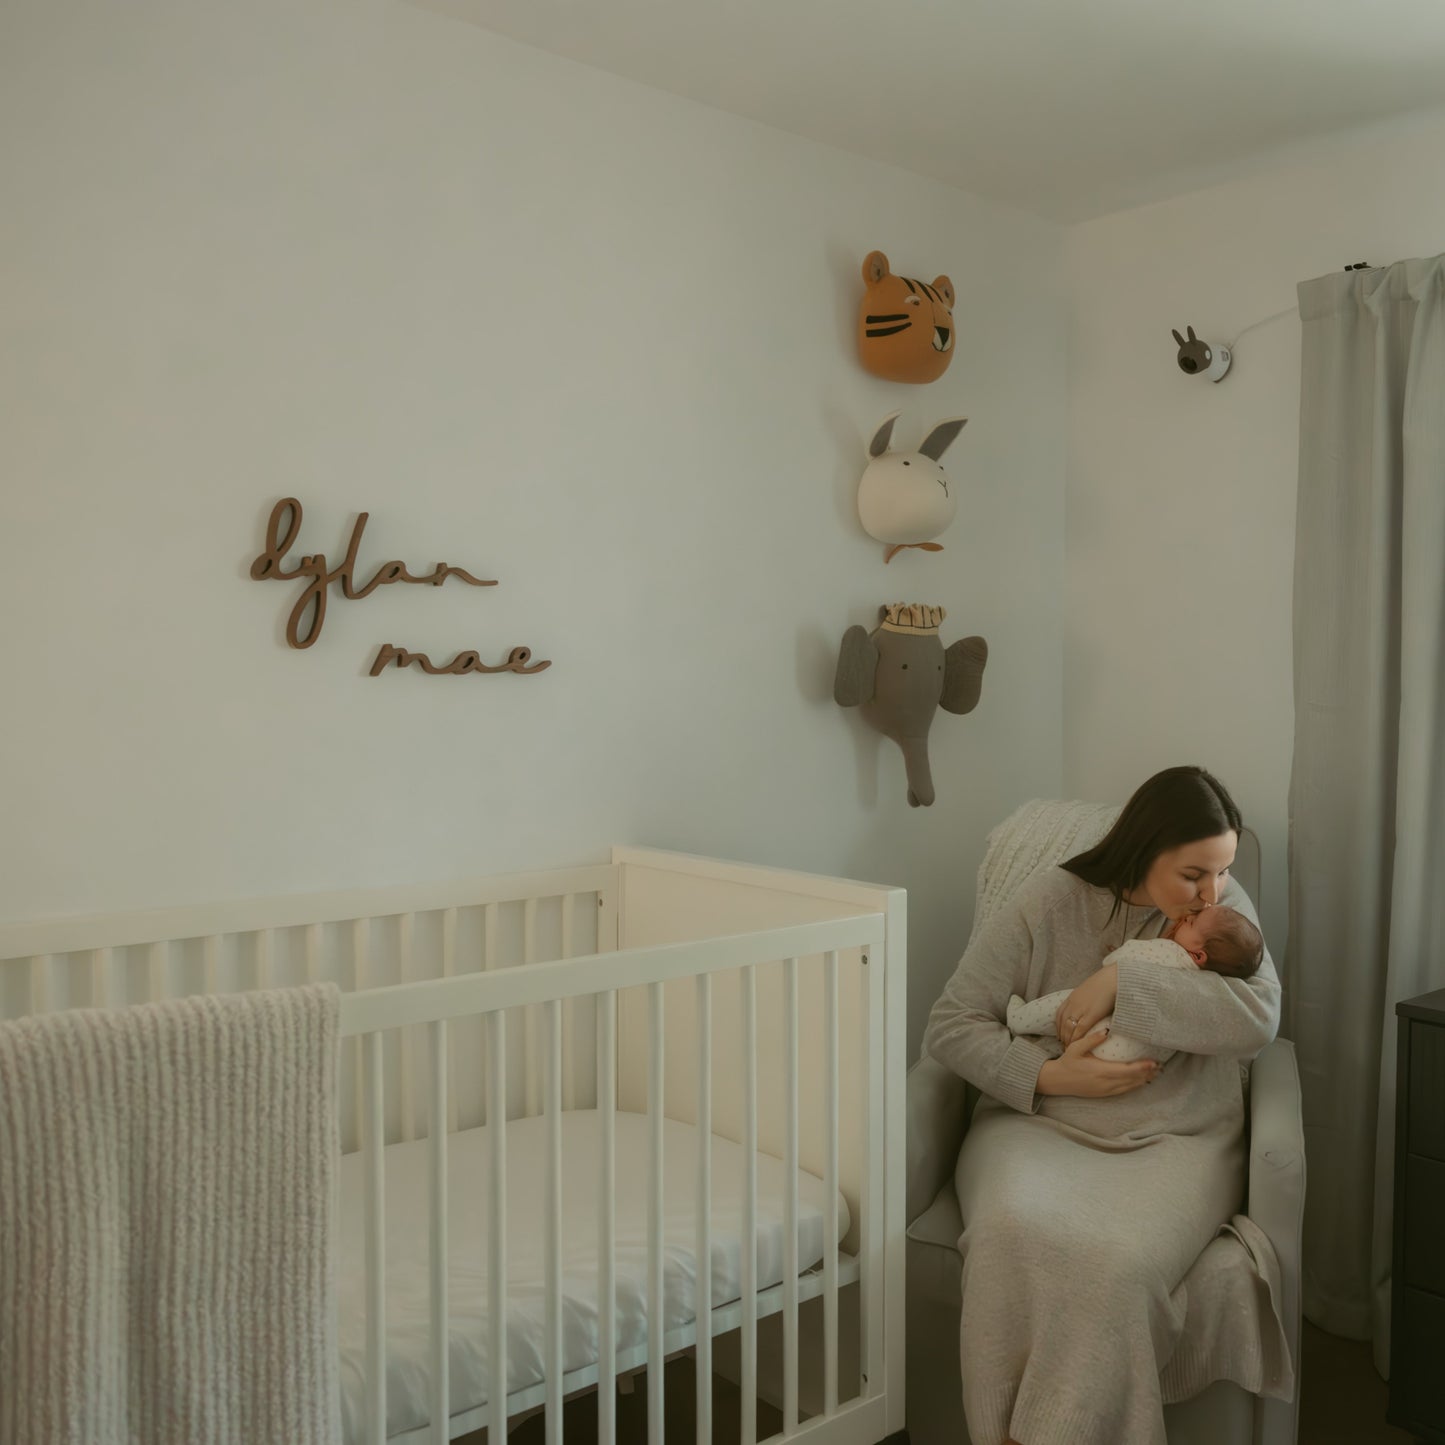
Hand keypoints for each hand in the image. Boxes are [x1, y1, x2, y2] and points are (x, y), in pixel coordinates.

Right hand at [1037, 1028, 1158, 1097]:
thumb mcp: (1075, 1048)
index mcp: (1101, 1071)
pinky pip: (1124, 1090)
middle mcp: (1106, 1083)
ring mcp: (1106, 1090)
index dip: (1142, 1067)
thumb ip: (1091, 1039)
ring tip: (1155, 1073)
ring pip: (1130, 1086)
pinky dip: (1135, 1085)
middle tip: (1160, 1066)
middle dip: (1147, 1073)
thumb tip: (1107, 1030)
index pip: (1127, 1070)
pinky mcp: (1104, 1094)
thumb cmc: (1067, 1062)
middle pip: (1132, 1080)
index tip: (1153, 1062)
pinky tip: (1141, 1081)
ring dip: (1143, 1080)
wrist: (1058, 1081)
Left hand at [1054, 963, 1117, 1047]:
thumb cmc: (1106, 982)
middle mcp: (1073, 1003)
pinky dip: (1076, 1038)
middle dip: (1061, 1034)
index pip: (1059, 1014)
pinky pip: (1080, 1029)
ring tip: (1069, 1048)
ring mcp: (1081, 1009)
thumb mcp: (1091, 989)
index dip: (1058, 1025)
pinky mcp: (1091, 1014)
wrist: (1114, 978)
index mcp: (1072, 997)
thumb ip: (1086, 998)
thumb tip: (1089, 1005)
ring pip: (1069, 1028)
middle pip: (1062, 1022)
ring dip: (1067, 1039)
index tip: (1060, 1033)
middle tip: (1063, 1044)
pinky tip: (1076, 1045)